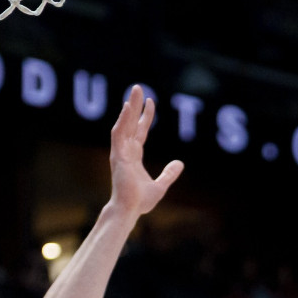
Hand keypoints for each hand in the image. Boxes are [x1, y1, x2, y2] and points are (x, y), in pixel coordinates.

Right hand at [108, 85, 183, 217]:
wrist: (130, 210)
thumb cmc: (140, 201)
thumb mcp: (161, 185)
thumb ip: (170, 174)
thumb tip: (180, 163)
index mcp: (134, 157)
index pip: (139, 131)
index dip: (144, 116)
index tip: (150, 101)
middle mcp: (125, 151)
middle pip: (130, 123)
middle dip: (135, 105)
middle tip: (138, 87)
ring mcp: (120, 152)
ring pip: (124, 124)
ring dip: (129, 107)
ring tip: (134, 91)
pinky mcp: (117, 156)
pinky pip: (119, 134)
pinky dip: (123, 120)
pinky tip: (128, 107)